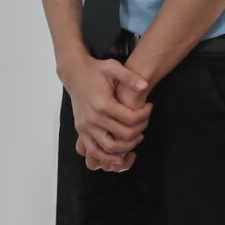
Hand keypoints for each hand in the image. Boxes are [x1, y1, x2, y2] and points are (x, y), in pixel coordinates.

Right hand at [60, 52, 150, 172]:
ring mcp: (86, 126)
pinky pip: (94, 151)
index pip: (131, 118)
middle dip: (139, 129)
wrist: (75, 74)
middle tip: (145, 121)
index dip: (145, 115)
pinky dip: (107, 157)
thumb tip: (145, 85)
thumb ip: (129, 76)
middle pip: (124, 134)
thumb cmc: (96, 70)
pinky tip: (119, 156)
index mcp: (103, 103)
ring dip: (127, 146)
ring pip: (110, 147)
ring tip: (137, 137)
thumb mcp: (113, 67)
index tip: (149, 107)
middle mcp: (93, 118)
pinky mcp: (81, 131)